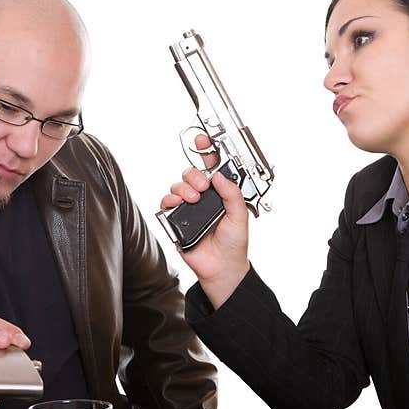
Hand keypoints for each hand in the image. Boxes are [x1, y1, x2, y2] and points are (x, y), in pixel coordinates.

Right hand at [160, 135, 250, 308]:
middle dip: (195, 175)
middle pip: (192, 173)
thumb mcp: (240, 215)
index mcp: (220, 193)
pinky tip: (178, 204)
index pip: (212, 167)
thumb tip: (220, 176)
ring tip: (193, 200)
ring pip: (178, 185)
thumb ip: (232, 194)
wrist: (222, 268)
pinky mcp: (177, 219)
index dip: (207, 152)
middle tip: (202, 187)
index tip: (203, 141)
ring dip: (183, 188)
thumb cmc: (233, 244)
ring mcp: (189, 208)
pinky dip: (170, 200)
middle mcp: (204, 198)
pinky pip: (167, 203)